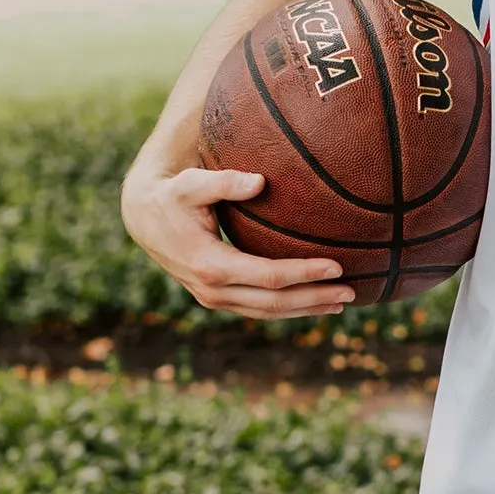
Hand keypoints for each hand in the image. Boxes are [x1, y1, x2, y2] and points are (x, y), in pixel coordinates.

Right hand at [119, 161, 354, 321]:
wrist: (143, 219)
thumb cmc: (172, 196)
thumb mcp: (191, 183)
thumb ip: (225, 182)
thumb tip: (260, 181)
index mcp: (211, 265)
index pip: (269, 275)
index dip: (305, 273)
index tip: (337, 265)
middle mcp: (213, 290)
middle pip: (274, 302)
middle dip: (314, 298)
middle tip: (351, 291)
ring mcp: (214, 299)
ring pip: (268, 312)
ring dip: (305, 309)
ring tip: (340, 303)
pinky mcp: (216, 299)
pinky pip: (258, 309)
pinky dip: (287, 308)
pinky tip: (312, 302)